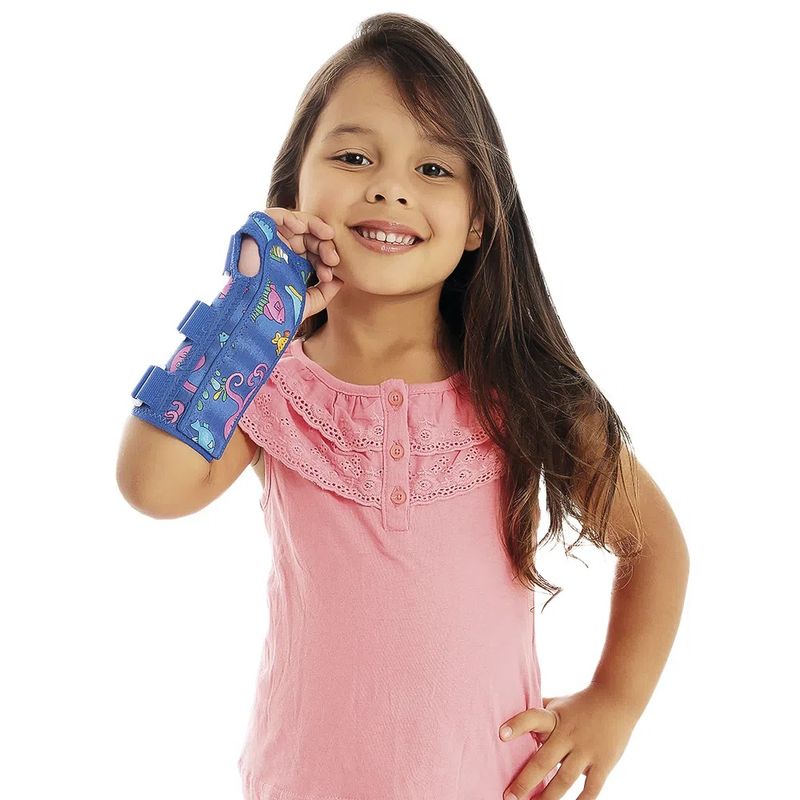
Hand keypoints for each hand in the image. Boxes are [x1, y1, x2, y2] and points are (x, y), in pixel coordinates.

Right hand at [238, 207, 343, 321]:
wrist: (251, 314)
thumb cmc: (276, 310)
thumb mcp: (307, 302)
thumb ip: (325, 292)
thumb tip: (342, 279)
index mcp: (293, 263)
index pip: (314, 251)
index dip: (326, 257)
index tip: (331, 273)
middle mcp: (282, 249)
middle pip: (309, 235)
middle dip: (325, 245)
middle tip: (333, 259)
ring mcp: (269, 239)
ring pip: (296, 222)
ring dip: (315, 227)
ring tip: (327, 237)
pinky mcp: (256, 232)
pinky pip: (275, 215)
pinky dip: (291, 217)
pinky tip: (302, 228)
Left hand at [498, 685, 638, 798]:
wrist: (617, 698)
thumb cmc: (579, 703)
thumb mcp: (557, 703)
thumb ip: (538, 711)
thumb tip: (510, 711)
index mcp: (554, 718)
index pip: (532, 717)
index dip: (517, 725)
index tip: (501, 734)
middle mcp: (568, 734)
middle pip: (544, 760)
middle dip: (525, 781)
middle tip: (509, 797)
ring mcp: (587, 750)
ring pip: (564, 779)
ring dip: (548, 797)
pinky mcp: (604, 763)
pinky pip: (591, 788)